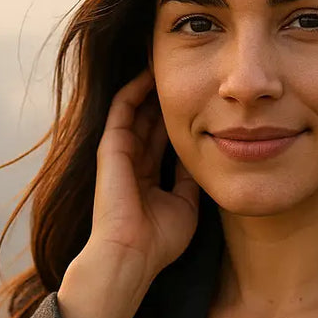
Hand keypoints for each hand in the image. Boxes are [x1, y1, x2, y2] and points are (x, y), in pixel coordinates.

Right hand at [87, 66, 199, 280]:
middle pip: (152, 119)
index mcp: (149, 176)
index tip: (202, 98)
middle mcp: (133, 161)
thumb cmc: (159, 240)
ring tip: (167, 61)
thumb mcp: (186, 205)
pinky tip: (149, 72)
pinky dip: (134, 89)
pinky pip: (121, 110)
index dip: (182, 118)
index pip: (165, 138)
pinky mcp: (110, 147)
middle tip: (187, 70)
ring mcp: (120, 153)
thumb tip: (206, 155)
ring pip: (137, 109)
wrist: (131, 255)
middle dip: (168, 96)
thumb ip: (190, 179)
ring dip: (150, 86)